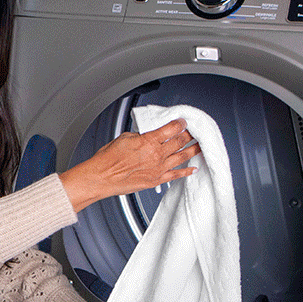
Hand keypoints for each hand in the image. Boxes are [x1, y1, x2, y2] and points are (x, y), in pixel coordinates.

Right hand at [58, 118, 201, 212]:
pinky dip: (186, 171)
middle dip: (189, 135)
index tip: (183, 121)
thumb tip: (147, 135)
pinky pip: (176, 175)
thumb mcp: (124, 138)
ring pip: (182, 156)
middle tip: (194, 132)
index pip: (171, 128)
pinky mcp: (156, 180)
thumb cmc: (108, 159)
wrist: (101, 178)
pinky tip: (193, 168)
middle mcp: (157, 155)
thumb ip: (141, 136)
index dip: (180, 123)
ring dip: (194, 150)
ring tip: (201, 146)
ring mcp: (158, 168)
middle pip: (180, 141)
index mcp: (149, 141)